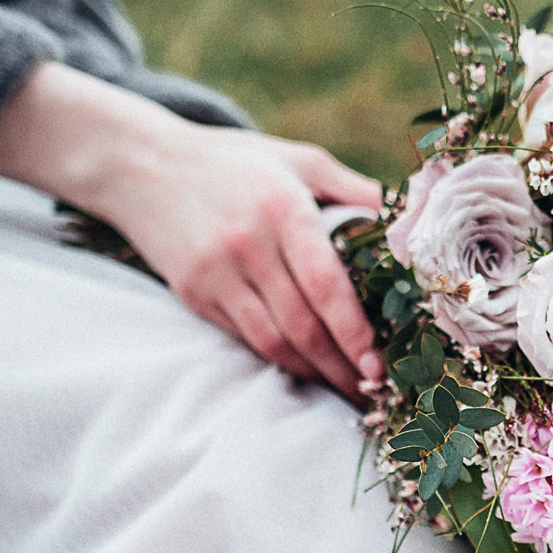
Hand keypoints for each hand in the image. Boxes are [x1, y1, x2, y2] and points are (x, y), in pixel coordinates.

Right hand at [0, 63, 385, 396]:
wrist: (140, 165)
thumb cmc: (236, 162)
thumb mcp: (299, 160)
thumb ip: (356, 190)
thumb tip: (412, 220)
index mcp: (282, 208)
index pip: (326, 284)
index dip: (355, 331)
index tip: (381, 362)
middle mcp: (248, 244)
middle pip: (303, 324)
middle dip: (343, 367)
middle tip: (376, 392)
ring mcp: (215, 273)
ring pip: (273, 342)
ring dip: (313, 374)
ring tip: (347, 390)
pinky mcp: (193, 294)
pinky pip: (245, 338)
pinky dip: (279, 359)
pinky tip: (306, 369)